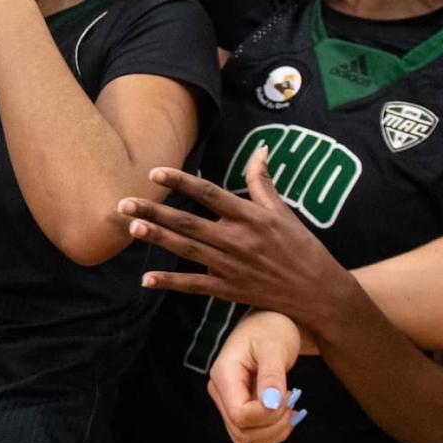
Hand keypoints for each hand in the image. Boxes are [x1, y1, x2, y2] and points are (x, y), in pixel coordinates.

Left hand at [121, 147, 359, 328]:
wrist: (318, 292)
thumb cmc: (301, 248)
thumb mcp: (283, 212)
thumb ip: (262, 182)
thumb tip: (259, 150)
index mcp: (251, 216)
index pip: (210, 194)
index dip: (182, 182)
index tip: (155, 172)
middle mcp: (239, 240)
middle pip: (190, 222)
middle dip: (156, 211)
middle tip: (124, 202)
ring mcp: (233, 266)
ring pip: (188, 250)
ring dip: (159, 239)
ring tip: (132, 227)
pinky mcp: (230, 290)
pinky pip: (195, 285)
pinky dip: (171, 282)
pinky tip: (146, 278)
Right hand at [208, 312, 309, 442]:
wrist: (268, 324)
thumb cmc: (271, 329)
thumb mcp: (275, 347)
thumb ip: (272, 376)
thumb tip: (270, 404)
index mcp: (223, 374)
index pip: (240, 414)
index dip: (268, 414)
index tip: (290, 394)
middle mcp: (220, 392)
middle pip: (241, 431)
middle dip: (274, 425)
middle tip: (294, 401)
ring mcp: (227, 402)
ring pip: (245, 439)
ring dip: (274, 432)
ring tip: (292, 408)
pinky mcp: (238, 409)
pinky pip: (252, 435)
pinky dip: (273, 432)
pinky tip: (287, 413)